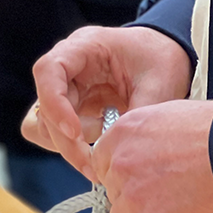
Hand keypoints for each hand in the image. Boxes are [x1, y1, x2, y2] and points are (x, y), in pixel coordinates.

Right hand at [24, 25, 192, 179]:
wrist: (167, 56)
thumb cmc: (161, 59)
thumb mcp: (158, 84)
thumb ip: (137, 115)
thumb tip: (117, 151)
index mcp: (85, 46)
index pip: (49, 70)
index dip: (54, 103)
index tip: (75, 133)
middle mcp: (69, 66)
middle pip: (45, 105)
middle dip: (66, 140)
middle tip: (94, 166)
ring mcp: (69, 87)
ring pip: (46, 124)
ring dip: (68, 146)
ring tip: (101, 154)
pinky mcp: (74, 107)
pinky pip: (58, 132)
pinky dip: (74, 146)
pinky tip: (100, 147)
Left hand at [93, 98, 212, 212]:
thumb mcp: (167, 116)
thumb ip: (144, 139)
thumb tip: (142, 155)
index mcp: (122, 134)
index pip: (102, 163)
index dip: (122, 175)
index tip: (137, 180)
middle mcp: (120, 165)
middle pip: (113, 194)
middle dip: (136, 198)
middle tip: (166, 193)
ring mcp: (133, 198)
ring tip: (179, 208)